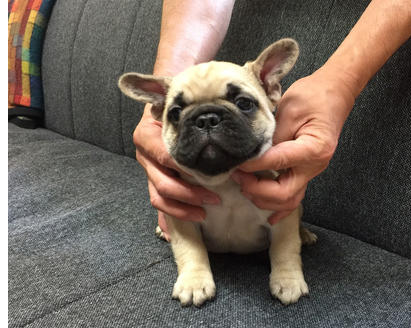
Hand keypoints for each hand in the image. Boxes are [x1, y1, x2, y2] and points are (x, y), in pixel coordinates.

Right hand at [134, 104, 220, 238]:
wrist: (166, 106)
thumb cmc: (176, 105)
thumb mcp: (173, 100)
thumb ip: (160, 92)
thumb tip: (142, 87)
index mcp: (146, 136)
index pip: (163, 157)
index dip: (184, 170)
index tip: (209, 179)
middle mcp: (144, 156)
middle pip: (161, 184)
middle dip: (188, 195)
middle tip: (213, 199)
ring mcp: (149, 171)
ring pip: (159, 197)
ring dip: (182, 209)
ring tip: (204, 213)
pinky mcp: (155, 181)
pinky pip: (160, 203)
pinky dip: (171, 215)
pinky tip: (185, 224)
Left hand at [232, 69, 355, 224]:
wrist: (335, 91)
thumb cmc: (314, 95)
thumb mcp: (289, 109)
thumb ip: (272, 134)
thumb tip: (251, 154)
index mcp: (312, 149)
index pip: (276, 163)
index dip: (252, 165)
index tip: (235, 161)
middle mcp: (315, 166)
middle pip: (283, 193)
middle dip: (256, 190)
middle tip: (237, 175)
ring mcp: (312, 171)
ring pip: (288, 200)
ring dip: (264, 199)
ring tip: (245, 185)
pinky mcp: (306, 170)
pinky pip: (295, 196)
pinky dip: (281, 208)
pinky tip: (270, 217)